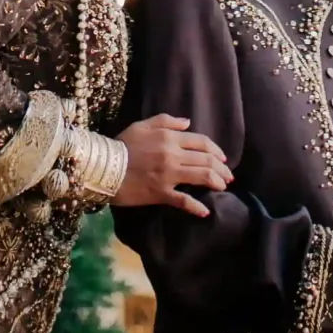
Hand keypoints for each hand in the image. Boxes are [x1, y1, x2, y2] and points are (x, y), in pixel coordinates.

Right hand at [113, 114, 232, 214]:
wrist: (104, 167)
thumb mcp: (142, 125)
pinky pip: (184, 200)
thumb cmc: (122, 144)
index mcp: (170, 137)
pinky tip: (205, 211)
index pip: (202, 142)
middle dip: (222, 168)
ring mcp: (169, 175)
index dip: (216, 150)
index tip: (223, 158)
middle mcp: (173, 155)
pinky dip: (197, 207)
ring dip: (217, 182)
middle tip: (228, 176)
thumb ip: (166, 120)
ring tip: (223, 187)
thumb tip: (187, 122)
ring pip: (202, 177)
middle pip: (207, 160)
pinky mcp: (162, 193)